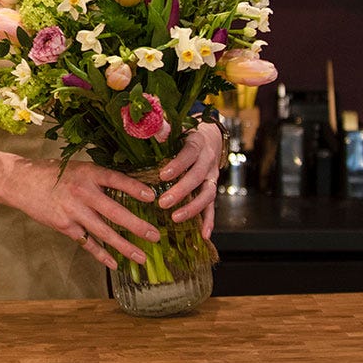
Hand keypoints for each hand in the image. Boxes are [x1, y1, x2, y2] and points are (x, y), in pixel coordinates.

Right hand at [0, 149, 163, 271]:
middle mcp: (82, 192)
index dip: (135, 188)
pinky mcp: (65, 226)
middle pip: (114, 212)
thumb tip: (128, 187)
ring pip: (104, 232)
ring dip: (124, 246)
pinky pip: (87, 242)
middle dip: (137, 226)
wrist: (21, 182)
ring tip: (141, 257)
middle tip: (155, 236)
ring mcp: (73, 211)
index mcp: (87, 173)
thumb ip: (99, 178)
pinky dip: (101, 253)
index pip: (116, 180)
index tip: (152, 198)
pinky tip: (114, 263)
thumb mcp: (77, 167)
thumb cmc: (52, 173)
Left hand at [153, 121, 221, 238]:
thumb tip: (150, 127)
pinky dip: (209, 221)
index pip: (189, 154)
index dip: (177, 165)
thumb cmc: (185, 134)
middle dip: (181, 191)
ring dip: (193, 208)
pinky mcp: (212, 189)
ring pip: (207, 194)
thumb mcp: (176, 128)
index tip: (162, 175)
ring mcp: (212, 177)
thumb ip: (163, 129)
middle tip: (162, 202)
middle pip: (197, 177)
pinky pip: (213, 207)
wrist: (210, 137)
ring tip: (175, 218)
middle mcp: (207, 161)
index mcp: (197, 143)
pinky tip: (204, 235)